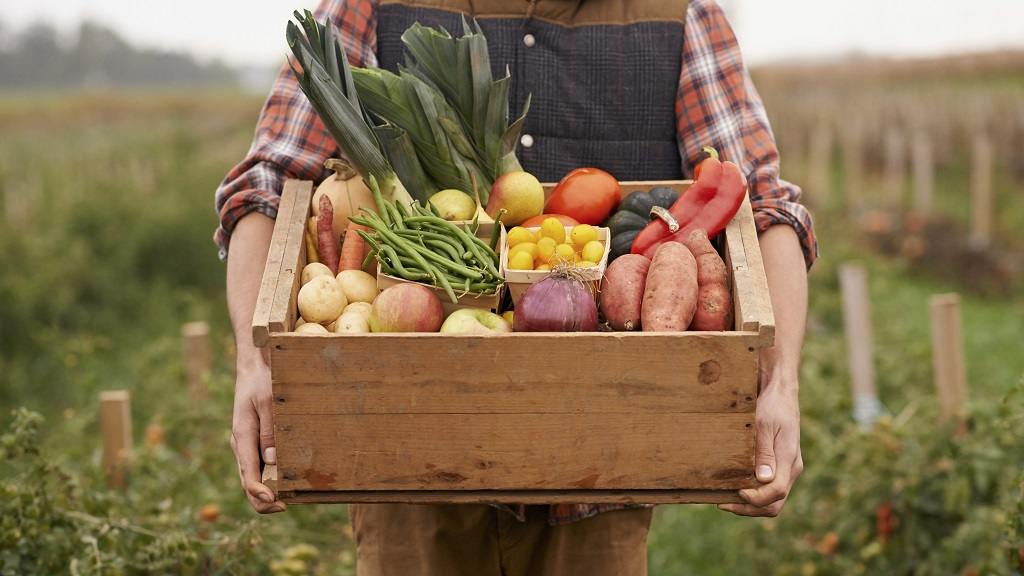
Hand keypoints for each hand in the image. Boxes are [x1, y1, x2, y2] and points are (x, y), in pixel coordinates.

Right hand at [230, 355, 286, 513]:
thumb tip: (272, 461)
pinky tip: (286, 481)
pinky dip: (269, 479)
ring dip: (267, 492)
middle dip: (264, 500)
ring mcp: (246, 446)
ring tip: (290, 499)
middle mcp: (241, 446)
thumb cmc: (262, 382)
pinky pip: (258, 467)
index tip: (276, 502)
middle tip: (286, 506)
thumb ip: (269, 431)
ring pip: (253, 477)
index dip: (260, 493)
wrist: (254, 368)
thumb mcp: (268, 402)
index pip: (247, 474)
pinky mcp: (253, 442)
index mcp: (242, 437)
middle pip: (247, 483)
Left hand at [718, 378, 802, 516]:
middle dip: (749, 508)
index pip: (776, 493)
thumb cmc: (772, 406)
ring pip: (772, 500)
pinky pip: (769, 489)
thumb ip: (764, 452)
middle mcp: (791, 469)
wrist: (780, 393)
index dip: (755, 499)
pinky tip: (734, 487)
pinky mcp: (780, 465)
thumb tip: (763, 479)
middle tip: (722, 503)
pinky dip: (752, 494)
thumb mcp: (764, 425)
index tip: (736, 492)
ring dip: (749, 505)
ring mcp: (787, 468)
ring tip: (724, 499)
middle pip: (774, 504)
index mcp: (788, 460)